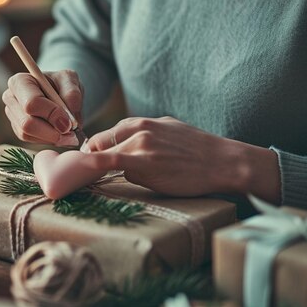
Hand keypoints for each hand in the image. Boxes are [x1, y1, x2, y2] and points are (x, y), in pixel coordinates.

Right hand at [3, 70, 82, 145]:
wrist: (59, 93)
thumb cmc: (62, 83)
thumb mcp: (70, 80)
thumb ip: (72, 93)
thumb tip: (70, 113)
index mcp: (20, 82)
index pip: (32, 103)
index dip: (51, 114)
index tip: (69, 123)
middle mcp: (11, 98)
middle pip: (26, 123)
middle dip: (51, 132)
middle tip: (70, 133)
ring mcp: (12, 115)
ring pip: (27, 134)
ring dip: (51, 138)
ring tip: (69, 134)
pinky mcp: (17, 129)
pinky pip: (30, 140)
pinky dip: (47, 140)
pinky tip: (59, 134)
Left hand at [85, 117, 281, 202]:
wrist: (223, 161)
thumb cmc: (198, 150)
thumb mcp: (168, 131)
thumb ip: (144, 136)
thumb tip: (127, 149)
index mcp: (142, 122)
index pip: (106, 134)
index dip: (94, 150)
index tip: (88, 161)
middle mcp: (138, 129)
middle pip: (100, 144)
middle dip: (91, 159)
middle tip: (85, 175)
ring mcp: (139, 144)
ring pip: (107, 157)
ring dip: (101, 171)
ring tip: (97, 184)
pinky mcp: (143, 162)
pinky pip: (110, 162)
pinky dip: (94, 165)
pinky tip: (83, 170)